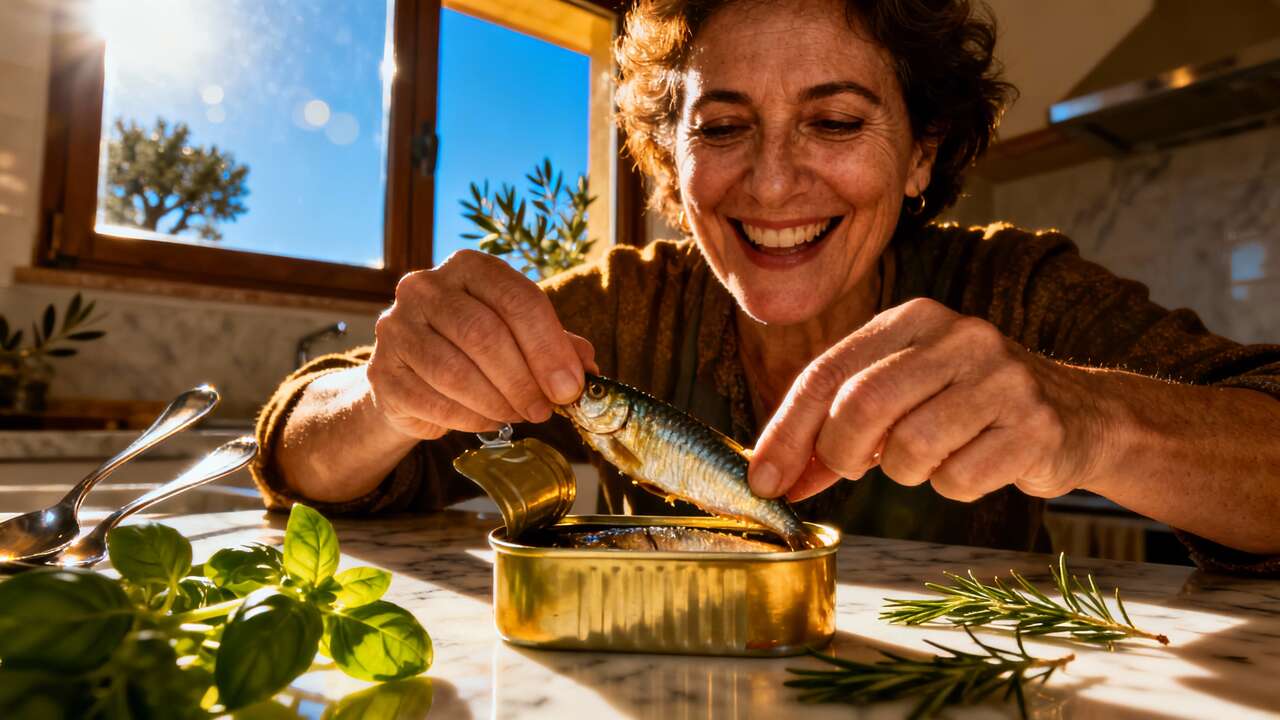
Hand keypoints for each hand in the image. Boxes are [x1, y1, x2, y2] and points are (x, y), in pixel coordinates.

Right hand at [367, 250, 598, 439]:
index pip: (517, 299)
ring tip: (519, 416)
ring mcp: (397, 326)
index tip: (568, 387)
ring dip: (498, 403)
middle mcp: (425, 287)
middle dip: (523, 380)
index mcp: (469, 267)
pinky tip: (487, 421)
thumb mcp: (520, 338)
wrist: (413, 380)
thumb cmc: (476, 352)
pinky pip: (433, 401)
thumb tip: (587, 370)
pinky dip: (469, 418)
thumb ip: (556, 347)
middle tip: (545, 410)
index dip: (548, 347)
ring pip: (456, 371)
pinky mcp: (381, 371)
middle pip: (484, 334)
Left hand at [748, 298, 1108, 502]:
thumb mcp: (900, 399)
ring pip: (909, 448)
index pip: (828, 373)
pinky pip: (958, 478)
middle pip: (861, 405)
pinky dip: (953, 487)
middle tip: (852, 470)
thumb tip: (773, 478)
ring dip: (906, 472)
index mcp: (912, 319)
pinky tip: (976, 464)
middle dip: (840, 453)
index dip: (787, 431)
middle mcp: (957, 336)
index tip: (765, 481)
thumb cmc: (967, 408)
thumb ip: (835, 431)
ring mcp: (1001, 377)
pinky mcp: (1034, 423)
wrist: (1078, 416)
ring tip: (932, 457)